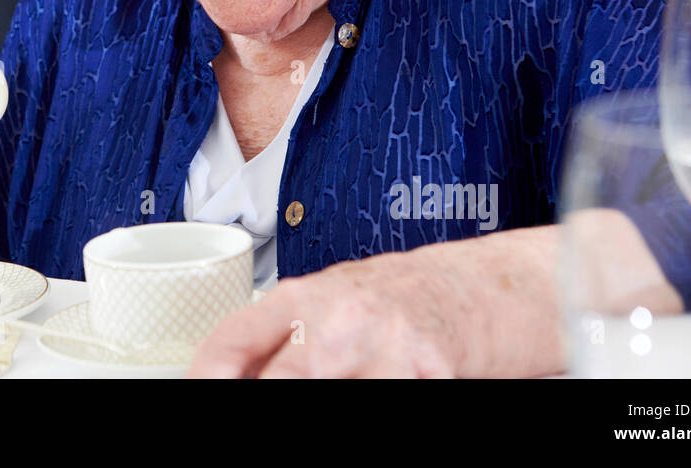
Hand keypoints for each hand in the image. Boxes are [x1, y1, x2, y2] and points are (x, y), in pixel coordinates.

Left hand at [186, 252, 464, 377]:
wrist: (489, 286)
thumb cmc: (404, 301)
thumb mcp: (332, 304)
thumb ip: (283, 338)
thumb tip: (228, 374)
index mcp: (301, 298)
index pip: (229, 344)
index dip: (206, 379)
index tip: (202, 393)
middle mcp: (334, 319)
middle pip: (277, 384)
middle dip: (265, 402)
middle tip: (278, 404)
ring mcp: (381, 348)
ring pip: (330, 397)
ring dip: (338, 397)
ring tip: (352, 380)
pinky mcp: (428, 374)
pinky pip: (386, 401)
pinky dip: (381, 394)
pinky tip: (384, 382)